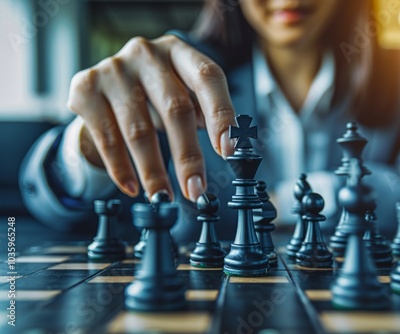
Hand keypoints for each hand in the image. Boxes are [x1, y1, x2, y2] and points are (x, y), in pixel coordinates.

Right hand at [67, 35, 234, 201]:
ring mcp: (113, 69)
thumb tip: (229, 149)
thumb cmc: (156, 90)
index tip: (230, 151)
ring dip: (154, 171)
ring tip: (163, 198)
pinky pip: (107, 138)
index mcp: (179, 51)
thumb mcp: (184, 92)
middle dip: (188, 156)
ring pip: (139, 130)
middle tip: (195, 189)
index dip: (221, 115)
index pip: (208, 78)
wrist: (107, 82)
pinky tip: (132, 188)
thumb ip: (205, 113)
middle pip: (175, 108)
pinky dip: (121, 169)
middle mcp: (146, 53)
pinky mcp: (85, 89)